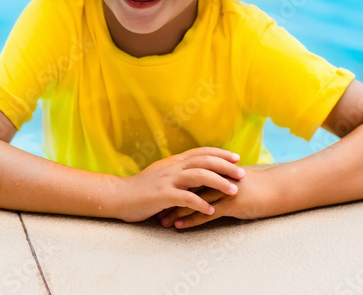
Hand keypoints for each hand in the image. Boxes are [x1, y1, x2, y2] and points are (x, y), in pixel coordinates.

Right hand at [115, 147, 245, 222]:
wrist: (119, 196)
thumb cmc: (142, 188)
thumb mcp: (162, 174)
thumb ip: (178, 171)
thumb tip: (196, 171)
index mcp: (174, 162)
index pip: (201, 152)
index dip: (220, 154)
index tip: (236, 157)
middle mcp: (173, 167)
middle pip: (204, 161)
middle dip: (225, 166)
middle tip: (242, 173)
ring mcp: (168, 180)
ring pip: (199, 176)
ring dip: (219, 183)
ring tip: (233, 191)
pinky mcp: (163, 195)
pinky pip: (186, 198)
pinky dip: (201, 204)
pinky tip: (211, 211)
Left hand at [157, 168, 275, 228]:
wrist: (277, 190)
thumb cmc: (256, 185)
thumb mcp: (234, 178)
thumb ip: (218, 178)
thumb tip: (203, 182)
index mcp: (216, 170)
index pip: (188, 177)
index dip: (173, 186)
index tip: (158, 194)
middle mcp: (217, 178)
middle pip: (187, 188)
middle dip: (170, 198)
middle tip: (153, 208)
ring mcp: (224, 190)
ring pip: (194, 201)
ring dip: (177, 211)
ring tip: (162, 221)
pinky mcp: (232, 204)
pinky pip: (208, 213)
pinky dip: (192, 219)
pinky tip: (180, 226)